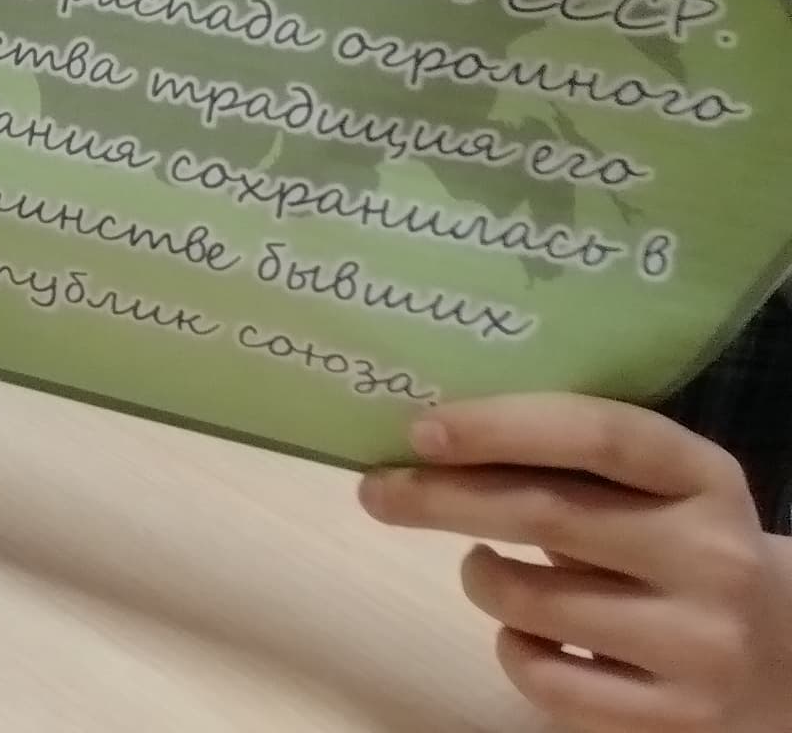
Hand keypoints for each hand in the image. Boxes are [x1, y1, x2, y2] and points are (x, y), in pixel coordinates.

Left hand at [362, 395, 791, 729]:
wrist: (780, 648)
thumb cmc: (677, 541)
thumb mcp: (651, 486)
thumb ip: (567, 459)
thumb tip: (425, 440)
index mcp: (703, 476)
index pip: (598, 433)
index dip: (499, 426)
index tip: (421, 430)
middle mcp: (712, 557)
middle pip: (545, 515)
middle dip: (439, 498)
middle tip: (378, 490)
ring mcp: (700, 644)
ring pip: (531, 603)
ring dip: (478, 576)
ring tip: (482, 565)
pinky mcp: (678, 715)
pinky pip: (547, 681)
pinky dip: (512, 650)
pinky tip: (527, 631)